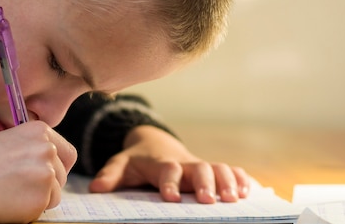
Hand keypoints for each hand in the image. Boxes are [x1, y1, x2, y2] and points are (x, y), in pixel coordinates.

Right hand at [0, 121, 76, 222]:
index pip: (66, 154)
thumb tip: (47, 163)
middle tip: (20, 190)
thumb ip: (29, 149)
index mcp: (39, 131)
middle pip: (61, 176)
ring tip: (8, 195)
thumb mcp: (5, 142)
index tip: (47, 177)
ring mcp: (46, 173)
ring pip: (54, 194)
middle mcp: (47, 149)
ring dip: (37, 199)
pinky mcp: (40, 197)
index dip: (58, 168)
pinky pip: (42, 209)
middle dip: (46, 186)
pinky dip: (28, 212)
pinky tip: (6, 204)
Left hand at [88, 125, 249, 203]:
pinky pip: (231, 171)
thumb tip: (96, 188)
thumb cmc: (138, 160)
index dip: (170, 181)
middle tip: (209, 201)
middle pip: (200, 168)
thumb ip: (110, 174)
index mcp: (162, 162)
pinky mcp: (211, 170)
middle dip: (206, 183)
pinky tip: (248, 192)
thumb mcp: (121, 164)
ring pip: (219, 168)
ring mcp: (200, 166)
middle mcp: (185, 163)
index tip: (171, 197)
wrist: (156, 143)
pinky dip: (241, 178)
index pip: (167, 169)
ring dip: (227, 182)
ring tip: (234, 199)